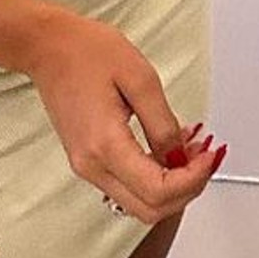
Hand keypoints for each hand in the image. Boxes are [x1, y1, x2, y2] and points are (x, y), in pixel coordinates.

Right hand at [25, 7, 224, 224]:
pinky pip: (127, 188)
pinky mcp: (88, 162)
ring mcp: (87, 167)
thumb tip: (182, 156)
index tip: (209, 156)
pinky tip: (170, 152)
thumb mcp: (141, 79)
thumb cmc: (87, 52)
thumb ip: (163, 124)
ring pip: (139, 204)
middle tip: (206, 158)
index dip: (193, 179)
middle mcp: (91, 165)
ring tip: (192, 152)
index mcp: (105, 145)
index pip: (158, 190)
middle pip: (149, 209)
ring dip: (172, 187)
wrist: (49, 48)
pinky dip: (155, 179)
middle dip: (187, 189)